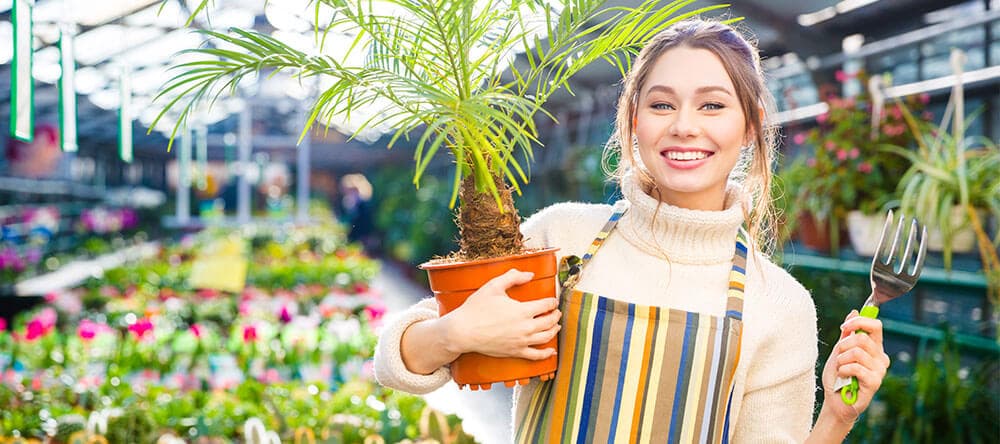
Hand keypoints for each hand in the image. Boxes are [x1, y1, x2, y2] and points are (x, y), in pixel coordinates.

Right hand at [441, 268, 560, 360]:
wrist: (463, 331)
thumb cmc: (476, 308)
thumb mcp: (493, 286)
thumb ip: (512, 277)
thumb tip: (530, 275)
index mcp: (523, 310)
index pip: (546, 305)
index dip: (552, 301)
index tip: (553, 300)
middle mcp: (526, 327)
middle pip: (549, 321)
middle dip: (555, 315)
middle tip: (556, 311)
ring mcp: (521, 341)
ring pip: (546, 337)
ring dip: (554, 330)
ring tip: (556, 325)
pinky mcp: (515, 352)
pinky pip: (536, 355)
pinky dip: (546, 354)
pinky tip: (551, 351)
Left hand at [820, 309, 890, 423]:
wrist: (836, 401)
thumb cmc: (838, 376)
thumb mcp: (839, 350)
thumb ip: (848, 333)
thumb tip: (854, 311)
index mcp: (874, 347)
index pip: (875, 326)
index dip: (859, 322)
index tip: (843, 328)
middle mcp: (880, 357)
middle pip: (863, 338)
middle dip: (843, 346)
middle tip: (838, 357)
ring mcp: (880, 370)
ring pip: (857, 352)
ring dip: (841, 360)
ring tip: (841, 369)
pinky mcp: (875, 382)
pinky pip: (856, 367)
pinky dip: (843, 370)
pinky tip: (844, 377)